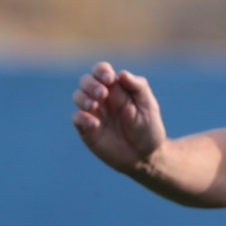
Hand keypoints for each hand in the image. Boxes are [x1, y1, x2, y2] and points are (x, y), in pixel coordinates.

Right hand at [72, 61, 166, 175]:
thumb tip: (122, 73)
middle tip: (103, 94)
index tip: (109, 79)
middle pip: (86, 81)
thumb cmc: (148, 127)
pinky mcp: (87, 129)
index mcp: (117, 88)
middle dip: (91, 84)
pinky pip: (77, 118)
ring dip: (83, 98)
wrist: (145, 154)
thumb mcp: (148, 106)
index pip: (101, 71)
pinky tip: (95, 124)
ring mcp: (93, 113)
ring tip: (94, 106)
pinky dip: (82, 118)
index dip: (101, 71)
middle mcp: (102, 98)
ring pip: (78, 96)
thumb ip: (138, 87)